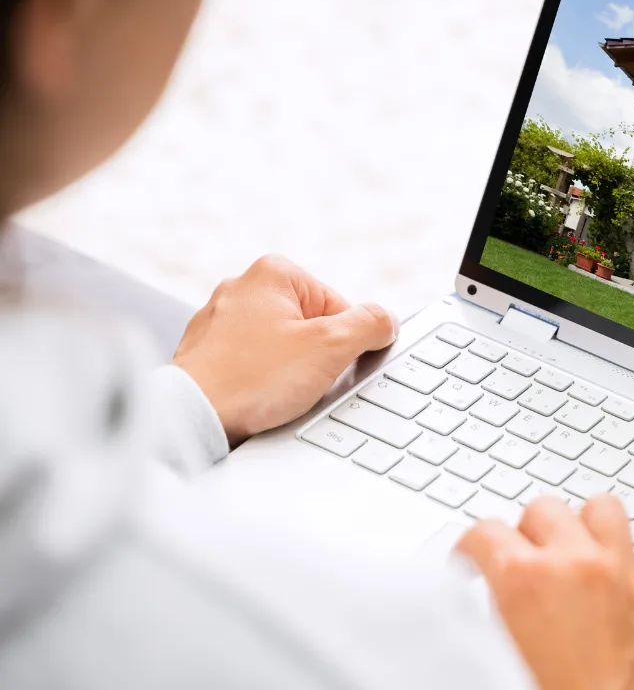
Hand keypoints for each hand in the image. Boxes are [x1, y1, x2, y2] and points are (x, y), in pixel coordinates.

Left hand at [172, 254, 397, 443]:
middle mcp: (242, 286)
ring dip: (289, 371)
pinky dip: (261, 380)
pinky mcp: (207, 349)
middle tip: (301, 380)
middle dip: (315, 357)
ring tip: (274, 391)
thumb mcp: (330, 347)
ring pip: (282, 346)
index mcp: (274, 272)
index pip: (340, 309)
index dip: (345, 344)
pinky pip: (253, 362)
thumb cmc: (253, 379)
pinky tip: (256, 396)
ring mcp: (220, 318)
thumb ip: (371, 325)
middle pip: (312, 325)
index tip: (330, 366)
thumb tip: (386, 321)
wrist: (192, 417)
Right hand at [457, 495, 633, 689]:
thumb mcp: (494, 660)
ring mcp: (624, 580)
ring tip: (575, 553)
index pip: (484, 530)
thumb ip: (490, 613)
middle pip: (545, 508)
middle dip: (526, 533)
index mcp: (525, 579)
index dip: (470, 550)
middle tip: (520, 565)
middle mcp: (577, 568)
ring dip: (587, 526)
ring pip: (606, 509)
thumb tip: (488, 593)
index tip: (471, 565)